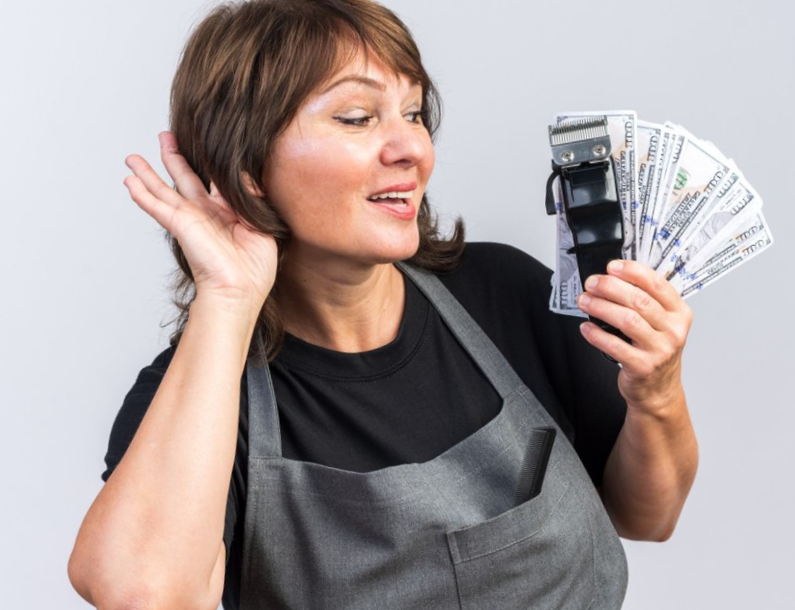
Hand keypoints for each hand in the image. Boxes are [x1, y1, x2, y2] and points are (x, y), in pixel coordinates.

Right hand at [124, 132, 277, 310]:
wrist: (240, 291)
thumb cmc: (254, 269)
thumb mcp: (262, 226)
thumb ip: (252, 197)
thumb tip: (247, 173)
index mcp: (226, 213)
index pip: (214, 182)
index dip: (208, 163)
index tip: (202, 143)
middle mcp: (205, 214)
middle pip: (184, 179)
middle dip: (173, 158)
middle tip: (164, 136)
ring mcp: (190, 220)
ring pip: (164, 191)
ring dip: (147, 174)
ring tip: (131, 158)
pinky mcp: (180, 226)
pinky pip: (157, 207)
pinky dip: (142, 195)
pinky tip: (129, 183)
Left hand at [577, 260, 692, 412]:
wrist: (659, 390)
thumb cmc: (655, 350)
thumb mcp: (661, 323)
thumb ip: (645, 301)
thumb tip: (613, 277)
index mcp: (679, 313)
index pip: (657, 284)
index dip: (633, 271)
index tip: (612, 266)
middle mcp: (673, 330)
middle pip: (639, 300)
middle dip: (610, 287)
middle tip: (591, 283)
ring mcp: (660, 350)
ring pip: (627, 320)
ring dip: (600, 307)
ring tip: (584, 301)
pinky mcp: (643, 366)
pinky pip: (615, 346)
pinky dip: (596, 334)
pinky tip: (586, 327)